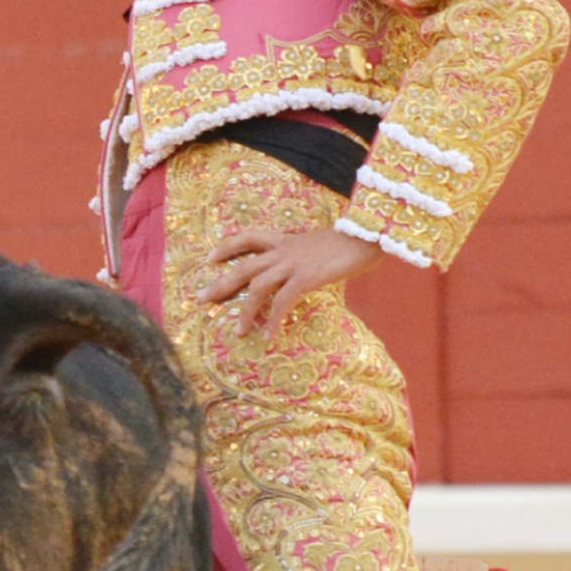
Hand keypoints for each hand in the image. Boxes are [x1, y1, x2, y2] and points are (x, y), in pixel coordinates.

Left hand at [198, 227, 381, 337]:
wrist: (370, 233)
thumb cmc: (351, 242)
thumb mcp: (320, 245)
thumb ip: (305, 256)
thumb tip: (302, 272)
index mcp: (286, 241)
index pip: (249, 237)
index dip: (228, 246)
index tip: (210, 257)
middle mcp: (284, 251)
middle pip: (244, 266)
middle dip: (221, 283)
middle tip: (200, 299)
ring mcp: (293, 264)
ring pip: (257, 287)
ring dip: (245, 311)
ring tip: (237, 332)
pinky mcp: (306, 277)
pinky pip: (282, 303)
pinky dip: (273, 321)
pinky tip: (269, 337)